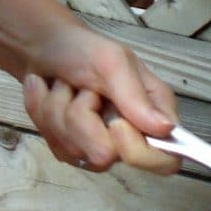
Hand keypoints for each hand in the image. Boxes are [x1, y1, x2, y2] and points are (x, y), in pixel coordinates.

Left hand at [22, 26, 179, 175]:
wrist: (44, 47)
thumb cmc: (84, 50)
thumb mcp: (112, 61)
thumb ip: (135, 96)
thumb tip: (166, 129)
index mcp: (154, 116)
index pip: (166, 162)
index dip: (138, 151)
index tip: (116, 124)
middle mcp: (131, 137)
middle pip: (105, 157)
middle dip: (82, 118)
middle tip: (83, 89)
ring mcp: (98, 146)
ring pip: (73, 151)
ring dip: (58, 110)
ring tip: (65, 86)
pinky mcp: (71, 150)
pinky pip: (54, 146)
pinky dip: (43, 113)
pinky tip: (50, 94)